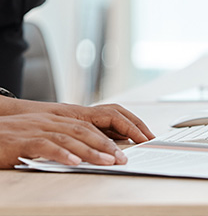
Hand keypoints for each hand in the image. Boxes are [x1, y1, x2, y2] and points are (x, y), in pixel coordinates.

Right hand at [0, 113, 128, 168]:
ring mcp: (38, 129)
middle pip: (85, 131)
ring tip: (108, 162)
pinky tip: (75, 163)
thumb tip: (81, 155)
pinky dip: (63, 154)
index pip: (88, 126)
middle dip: (106, 145)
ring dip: (91, 150)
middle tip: (121, 158)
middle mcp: (50, 121)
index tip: (123, 149)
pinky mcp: (23, 140)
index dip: (107, 136)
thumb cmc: (11, 139)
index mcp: (56, 119)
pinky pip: (47, 146)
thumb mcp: (39, 136)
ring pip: (71, 138)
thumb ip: (59, 141)